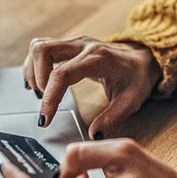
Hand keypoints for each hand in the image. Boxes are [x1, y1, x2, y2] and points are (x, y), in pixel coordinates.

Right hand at [24, 36, 159, 138]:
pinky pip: (42, 48)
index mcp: (98, 59)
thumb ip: (112, 118)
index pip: (62, 74)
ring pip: (39, 46)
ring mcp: (74, 43)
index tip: (45, 119)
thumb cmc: (137, 78)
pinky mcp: (69, 45)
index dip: (50, 97)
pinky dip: (34, 65)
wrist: (143, 58)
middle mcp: (83, 46)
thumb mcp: (132, 101)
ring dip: (33, 70)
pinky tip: (38, 83)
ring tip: (40, 93)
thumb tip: (93, 134)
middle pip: (43, 50)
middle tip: (44, 101)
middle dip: (37, 79)